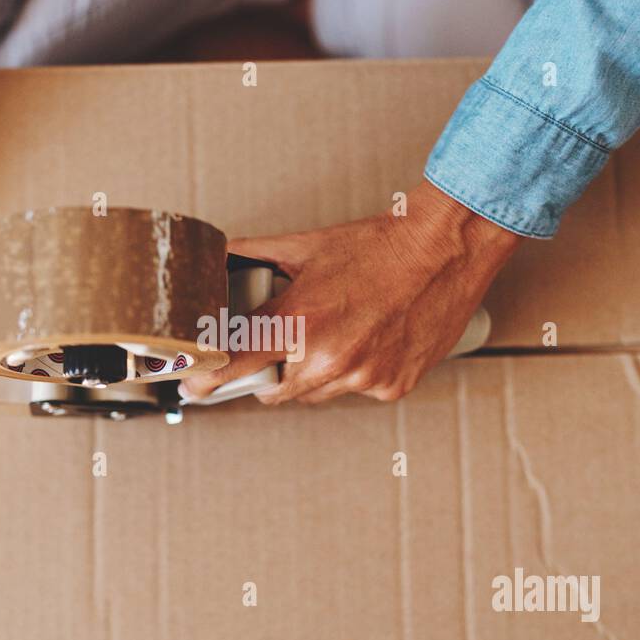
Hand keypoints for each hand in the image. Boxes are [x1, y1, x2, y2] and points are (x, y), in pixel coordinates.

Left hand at [179, 181, 519, 404]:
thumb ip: (253, 258)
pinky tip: (368, 339)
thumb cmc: (381, 245)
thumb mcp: (305, 247)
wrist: (446, 248)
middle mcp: (329, 356)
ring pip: (315, 394)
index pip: (236, 364)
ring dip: (314, 372)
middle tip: (283, 344)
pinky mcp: (391, 386)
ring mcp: (363, 377)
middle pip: (274, 390)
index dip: (208, 378)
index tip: (194, 385)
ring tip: (336, 330)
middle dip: (271, 372)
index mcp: (300, 320)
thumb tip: (218, 262)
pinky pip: (356, 391)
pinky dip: (355, 373)